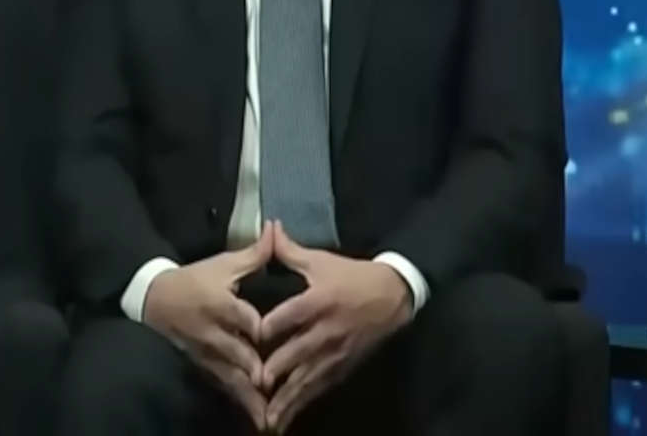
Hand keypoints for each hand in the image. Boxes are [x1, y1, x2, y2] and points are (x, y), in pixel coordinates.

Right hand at [142, 222, 274, 427]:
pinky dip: (238, 401)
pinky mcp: (203, 366)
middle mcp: (213, 332)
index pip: (243, 318)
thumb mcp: (223, 263)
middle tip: (276, 386)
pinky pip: (222, 386)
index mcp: (220, 304)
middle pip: (237, 354)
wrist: (154, 298)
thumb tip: (277, 229)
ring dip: (248, 397)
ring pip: (230, 377)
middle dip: (256, 371)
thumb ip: (255, 254)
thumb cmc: (194, 278)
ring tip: (268, 418)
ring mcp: (206, 353)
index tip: (282, 337)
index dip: (261, 328)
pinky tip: (255, 417)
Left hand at [256, 221, 411, 432]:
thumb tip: (269, 228)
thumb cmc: (353, 276)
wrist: (394, 296)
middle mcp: (326, 330)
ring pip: (308, 378)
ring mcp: (335, 353)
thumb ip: (290, 251)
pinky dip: (303, 404)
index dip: (271, 324)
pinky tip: (287, 418)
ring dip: (288, 397)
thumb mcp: (322, 260)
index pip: (291, 314)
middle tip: (257, 382)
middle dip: (278, 369)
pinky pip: (320, 389)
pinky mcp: (342, 367)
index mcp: (319, 300)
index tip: (252, 335)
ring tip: (268, 416)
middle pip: (299, 352)